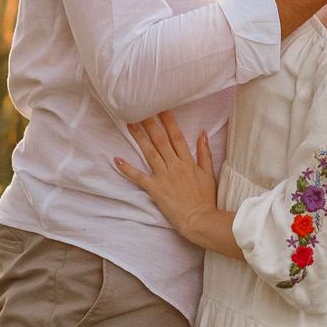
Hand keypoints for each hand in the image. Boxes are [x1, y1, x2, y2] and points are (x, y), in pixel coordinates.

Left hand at [113, 111, 219, 245]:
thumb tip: (202, 133)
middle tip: (140, 108)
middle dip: (150, 123)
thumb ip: (204, 152)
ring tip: (130, 123)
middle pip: (160, 140)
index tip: (161, 107)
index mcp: (187, 161)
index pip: (176, 136)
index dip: (168, 121)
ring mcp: (164, 176)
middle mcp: (175, 165)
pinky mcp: (155, 189)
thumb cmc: (205, 199)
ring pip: (149, 153)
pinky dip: (127, 169)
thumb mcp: (209, 173)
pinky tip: (117, 159)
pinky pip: (139, 177)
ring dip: (139, 138)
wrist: (200, 220)